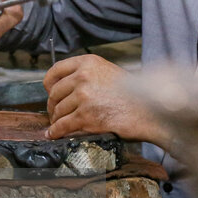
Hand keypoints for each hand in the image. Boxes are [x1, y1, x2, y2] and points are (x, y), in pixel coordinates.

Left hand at [44, 55, 170, 147]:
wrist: (148, 111)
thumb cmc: (133, 94)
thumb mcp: (108, 73)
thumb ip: (87, 75)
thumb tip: (65, 87)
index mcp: (88, 63)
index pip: (56, 71)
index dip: (49, 84)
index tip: (50, 92)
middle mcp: (83, 77)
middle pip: (55, 94)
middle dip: (53, 106)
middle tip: (57, 113)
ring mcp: (84, 97)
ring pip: (58, 111)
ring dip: (57, 121)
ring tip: (62, 125)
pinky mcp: (85, 116)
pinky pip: (62, 126)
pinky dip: (56, 132)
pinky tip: (55, 134)